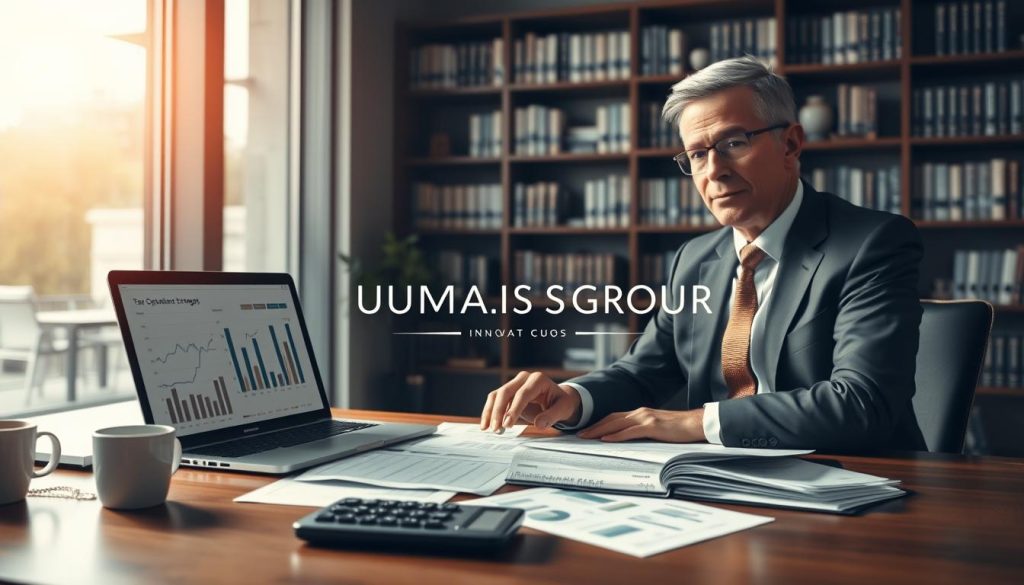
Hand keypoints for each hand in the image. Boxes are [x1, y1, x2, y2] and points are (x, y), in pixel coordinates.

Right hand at [479, 371, 581, 431]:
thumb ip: (552, 416)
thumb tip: (539, 424)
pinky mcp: (508, 392)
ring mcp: (514, 383)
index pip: (522, 393)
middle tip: (496, 429)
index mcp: (538, 379)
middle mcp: (523, 378)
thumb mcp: (563, 409)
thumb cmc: (560, 403)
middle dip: (498, 411)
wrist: (557, 399)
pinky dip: (489, 412)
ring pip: (496, 395)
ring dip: (490, 412)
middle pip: (505, 392)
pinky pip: (495, 400)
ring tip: (487, 428)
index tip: (508, 424)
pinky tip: (486, 425)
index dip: (514, 409)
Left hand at [576, 407, 705, 442]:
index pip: (614, 417)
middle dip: (594, 427)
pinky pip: (630, 431)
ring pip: (617, 423)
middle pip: (611, 419)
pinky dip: (616, 435)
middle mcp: (640, 413)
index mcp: (640, 413)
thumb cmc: (679, 429)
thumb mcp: (657, 428)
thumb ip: (643, 430)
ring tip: (586, 437)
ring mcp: (646, 418)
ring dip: (600, 430)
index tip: (587, 430)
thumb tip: (630, 440)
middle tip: (580, 435)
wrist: (697, 423)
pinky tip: (606, 439)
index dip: (599, 423)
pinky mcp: (653, 426)